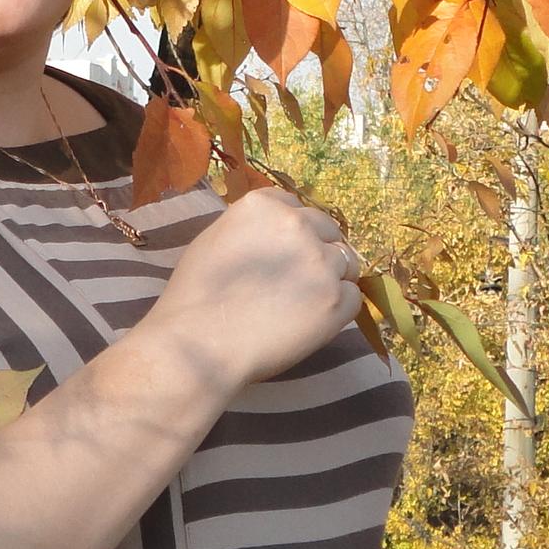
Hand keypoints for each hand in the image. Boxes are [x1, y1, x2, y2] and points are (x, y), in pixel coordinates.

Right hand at [139, 182, 363, 393]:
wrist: (202, 343)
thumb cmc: (195, 295)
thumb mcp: (215, 240)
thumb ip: (252, 228)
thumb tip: (274, 236)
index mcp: (264, 205)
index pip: (296, 205)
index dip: (292, 230)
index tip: (281, 252)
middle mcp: (298, 225)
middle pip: (328, 230)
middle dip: (317, 250)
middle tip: (295, 281)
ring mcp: (321, 262)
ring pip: (346, 262)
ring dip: (330, 279)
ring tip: (302, 303)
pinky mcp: (337, 299)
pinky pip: (353, 296)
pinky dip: (338, 307)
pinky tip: (310, 320)